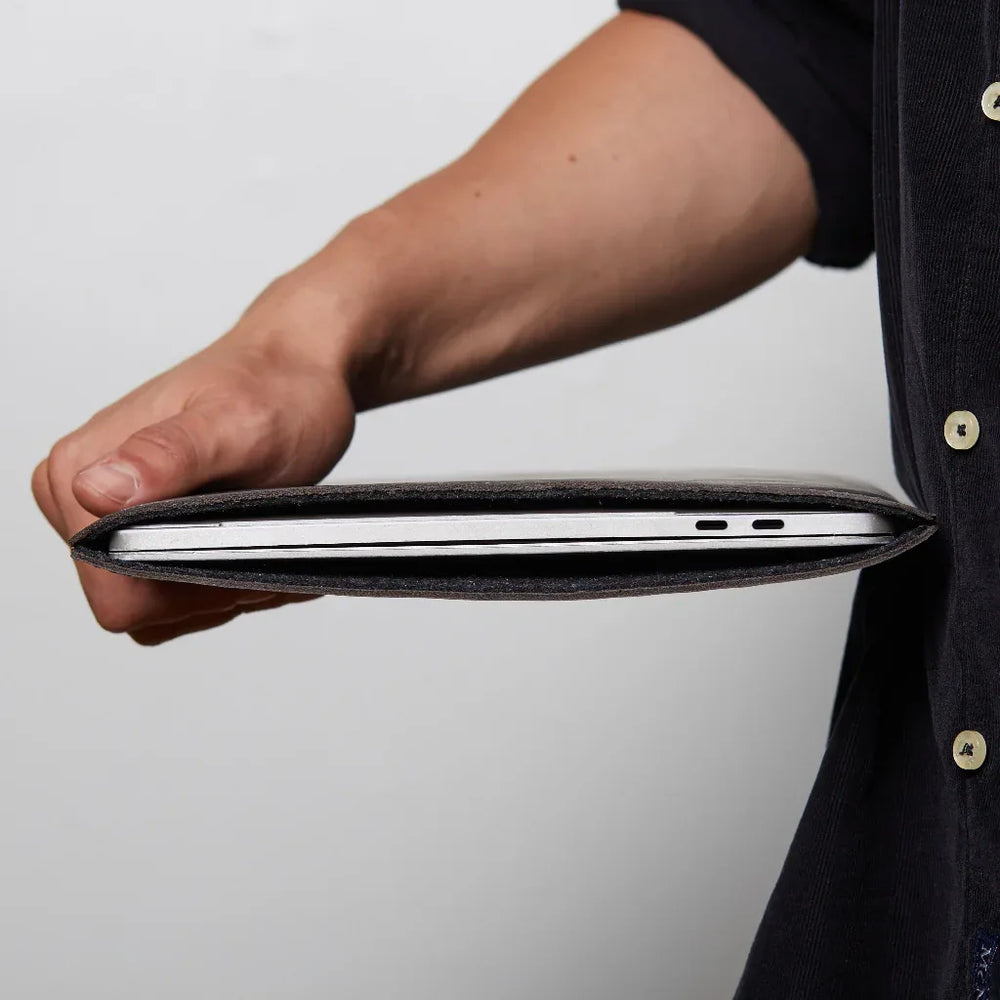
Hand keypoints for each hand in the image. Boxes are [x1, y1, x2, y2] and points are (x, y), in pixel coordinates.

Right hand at [33, 271, 360, 643]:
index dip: (186, 587)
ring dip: (221, 586)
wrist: (297, 373)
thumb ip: (168, 456)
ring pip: (159, 606)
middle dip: (208, 588)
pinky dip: (221, 583)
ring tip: (263, 536)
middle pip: (137, 603)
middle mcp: (79, 495)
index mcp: (79, 469)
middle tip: (262, 540)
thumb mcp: (235, 422)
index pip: (113, 588)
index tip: (240, 550)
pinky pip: (174, 595)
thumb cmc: (272, 389)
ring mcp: (110, 516)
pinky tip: (255, 547)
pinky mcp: (141, 531)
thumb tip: (96, 489)